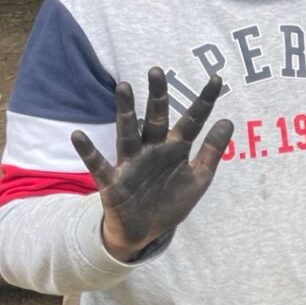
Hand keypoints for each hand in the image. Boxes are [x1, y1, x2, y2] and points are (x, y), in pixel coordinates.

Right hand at [71, 68, 234, 259]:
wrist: (145, 233)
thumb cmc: (170, 201)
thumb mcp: (198, 178)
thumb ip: (212, 151)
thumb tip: (227, 120)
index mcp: (176, 148)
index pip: (193, 120)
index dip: (205, 102)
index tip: (217, 79)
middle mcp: (153, 149)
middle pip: (156, 118)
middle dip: (158, 96)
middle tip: (157, 71)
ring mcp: (131, 163)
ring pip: (128, 133)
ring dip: (126, 111)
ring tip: (124, 87)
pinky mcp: (113, 182)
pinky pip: (99, 165)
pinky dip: (88, 151)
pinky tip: (77, 135)